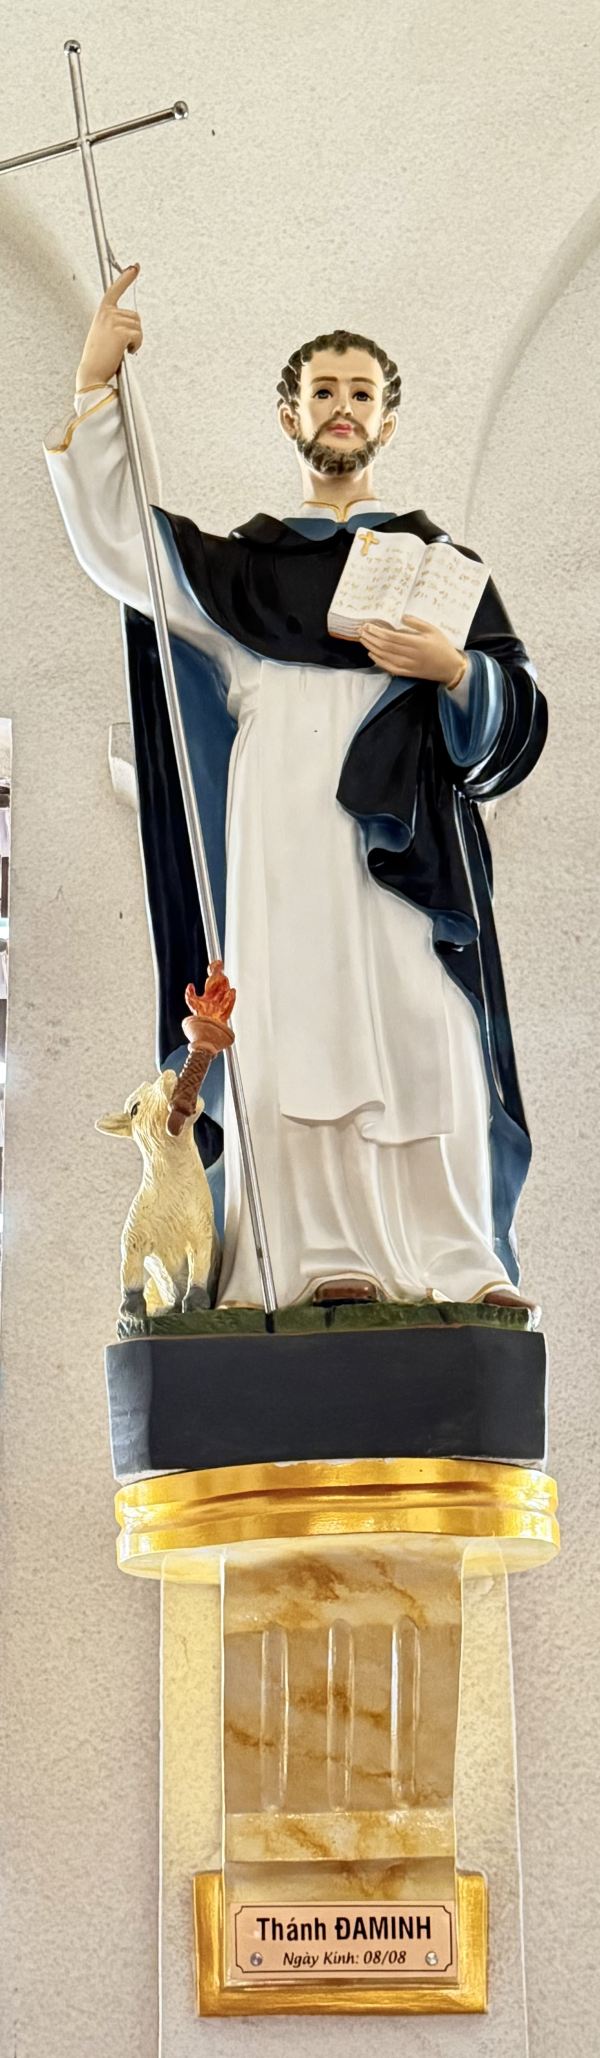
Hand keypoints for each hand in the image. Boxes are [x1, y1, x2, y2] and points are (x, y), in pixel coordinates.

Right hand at [75, 263, 142, 389]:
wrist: (92, 373)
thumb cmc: (99, 358)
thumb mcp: (104, 335)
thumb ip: (115, 324)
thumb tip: (132, 323)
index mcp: (102, 312)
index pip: (115, 290)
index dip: (126, 277)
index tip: (135, 266)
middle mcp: (107, 313)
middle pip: (135, 316)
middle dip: (134, 332)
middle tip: (121, 347)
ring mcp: (113, 321)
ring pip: (138, 326)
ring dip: (135, 341)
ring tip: (121, 351)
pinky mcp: (121, 331)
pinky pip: (138, 336)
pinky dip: (136, 346)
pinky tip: (125, 353)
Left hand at [359, 614, 462, 685]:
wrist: (450, 668)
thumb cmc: (442, 647)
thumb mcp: (433, 630)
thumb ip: (417, 623)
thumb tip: (401, 617)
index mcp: (417, 643)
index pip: (392, 637)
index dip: (378, 631)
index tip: (368, 625)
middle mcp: (410, 655)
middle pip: (385, 646)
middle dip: (371, 638)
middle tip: (361, 630)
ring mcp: (408, 666)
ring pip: (385, 657)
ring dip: (372, 648)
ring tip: (363, 639)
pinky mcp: (407, 673)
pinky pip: (389, 668)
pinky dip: (378, 661)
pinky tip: (371, 654)